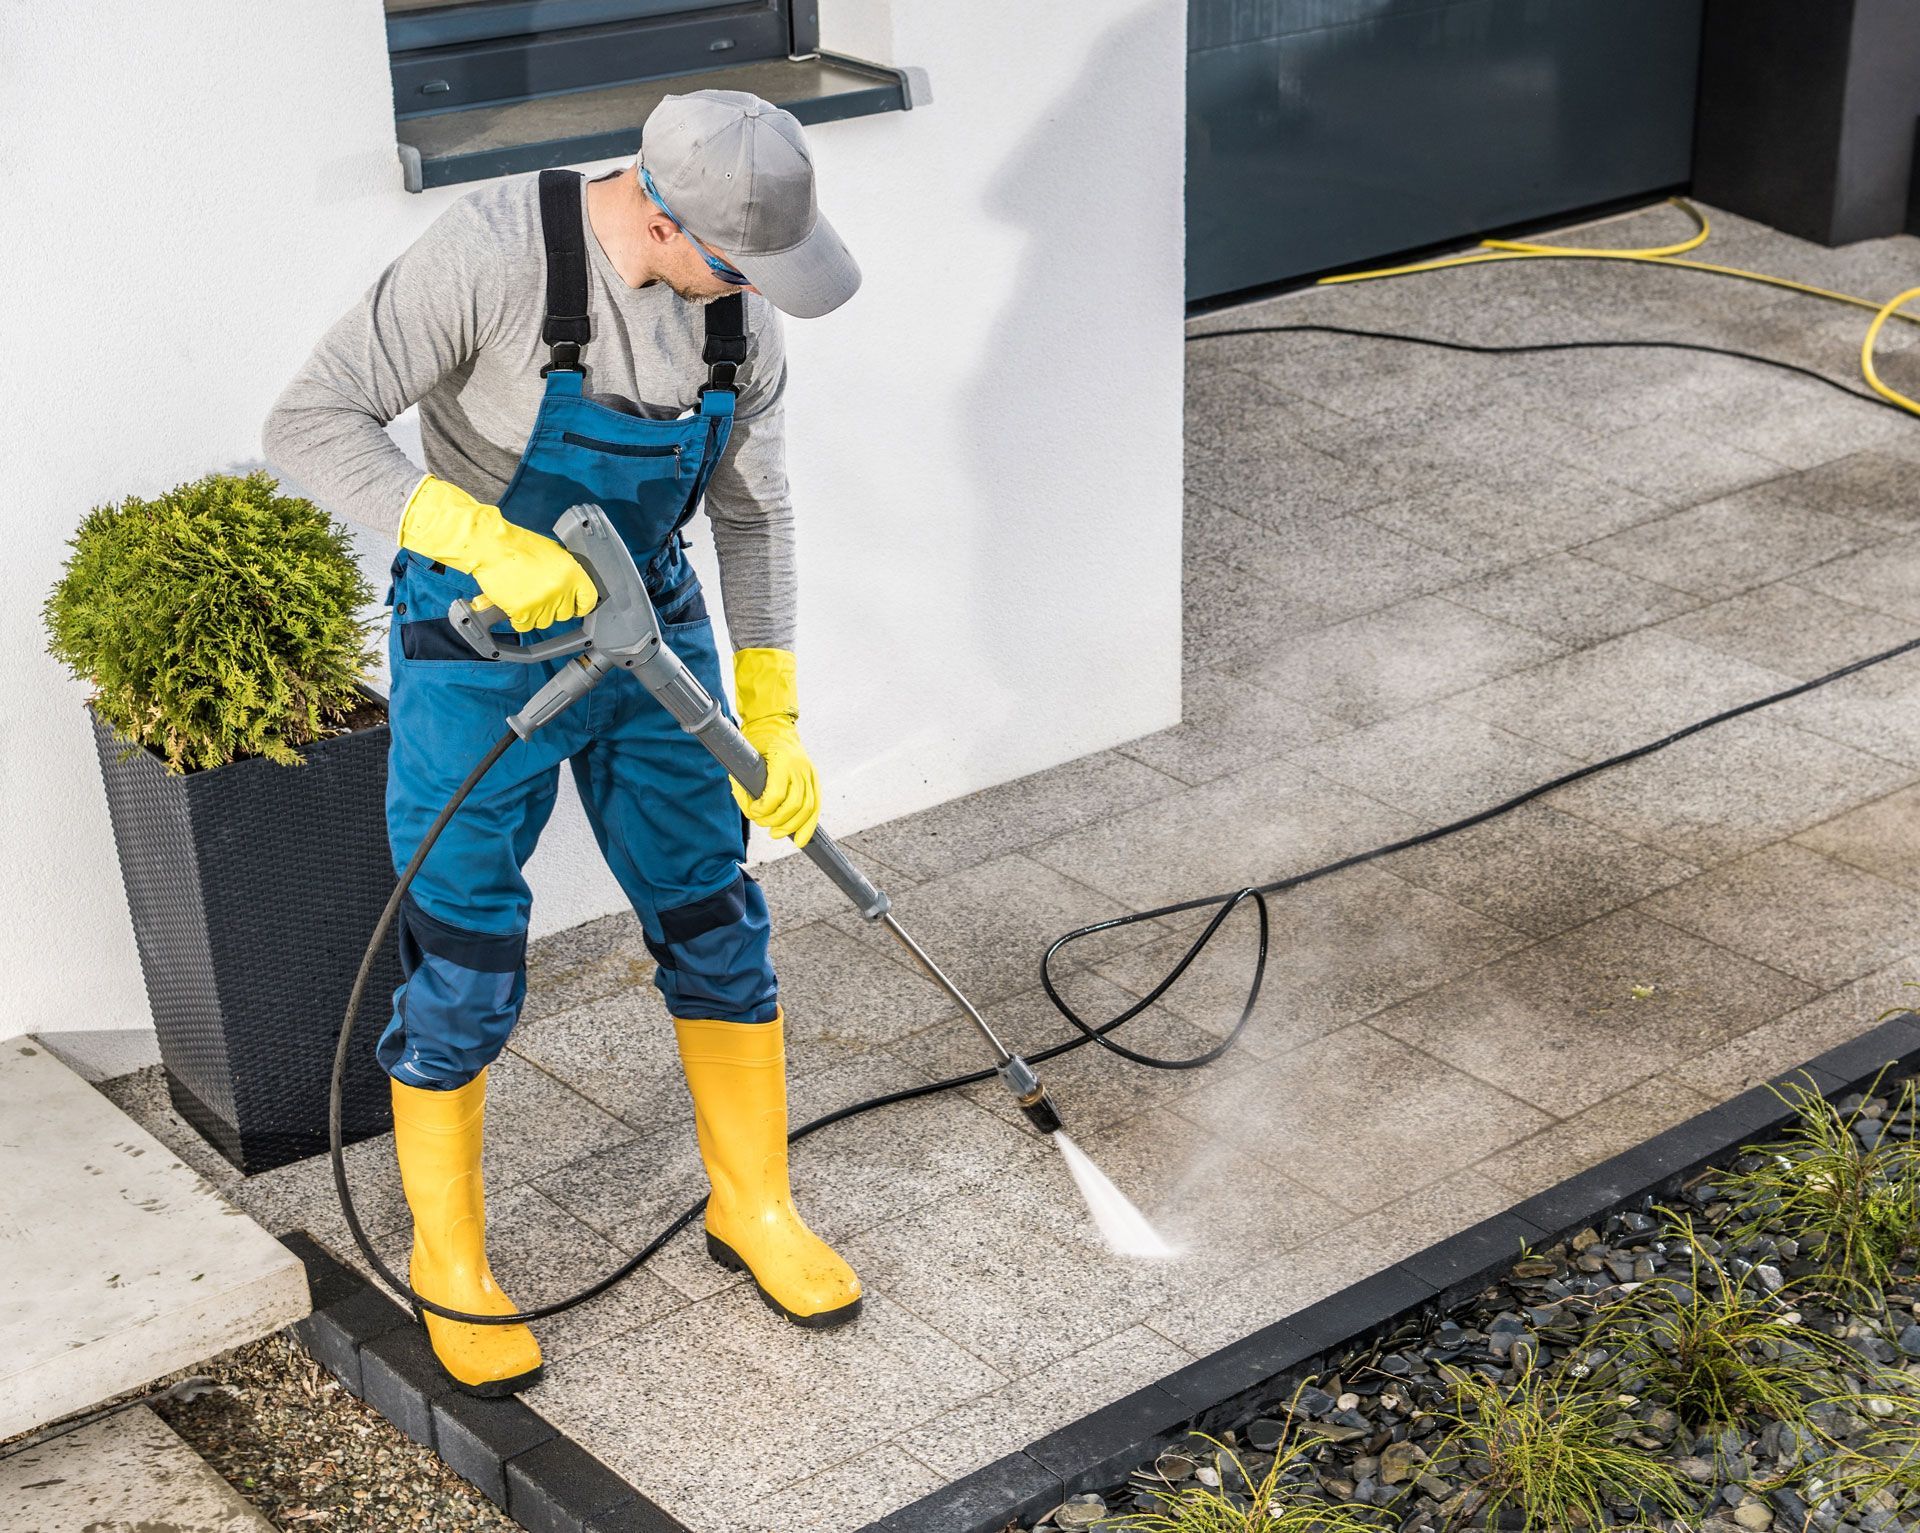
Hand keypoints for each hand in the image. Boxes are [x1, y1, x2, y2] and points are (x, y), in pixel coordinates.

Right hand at [398, 476, 597, 632]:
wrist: (492, 546)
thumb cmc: (517, 545)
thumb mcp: (552, 553)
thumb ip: (565, 573)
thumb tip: (570, 587)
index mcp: (572, 572)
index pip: (589, 600)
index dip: (581, 605)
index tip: (576, 607)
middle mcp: (561, 589)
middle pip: (565, 614)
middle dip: (554, 608)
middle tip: (540, 596)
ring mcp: (543, 602)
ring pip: (545, 622)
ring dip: (535, 613)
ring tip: (524, 594)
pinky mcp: (524, 611)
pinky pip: (526, 626)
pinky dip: (519, 619)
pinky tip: (514, 604)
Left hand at [729, 648, 819, 846]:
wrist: (775, 724)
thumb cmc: (758, 741)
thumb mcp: (747, 758)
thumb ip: (746, 782)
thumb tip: (748, 806)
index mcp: (783, 761)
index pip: (776, 796)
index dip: (762, 810)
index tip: (752, 811)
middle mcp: (800, 768)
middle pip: (794, 806)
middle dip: (776, 821)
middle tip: (763, 825)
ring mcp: (810, 773)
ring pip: (808, 809)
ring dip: (792, 827)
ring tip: (777, 833)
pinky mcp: (814, 779)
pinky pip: (815, 806)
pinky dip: (809, 825)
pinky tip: (800, 839)